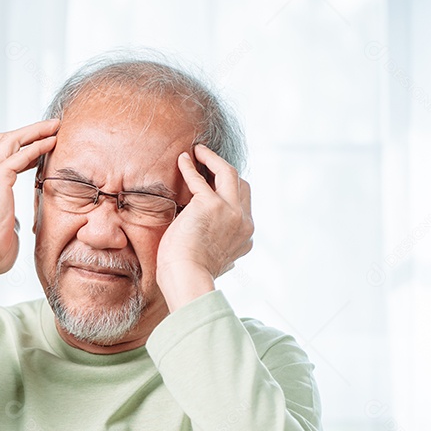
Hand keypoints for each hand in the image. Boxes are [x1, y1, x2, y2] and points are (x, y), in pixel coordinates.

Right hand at [0, 119, 58, 288]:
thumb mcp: (4, 229)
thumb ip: (11, 223)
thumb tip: (17, 229)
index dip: (20, 147)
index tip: (40, 147)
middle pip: (4, 140)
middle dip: (28, 131)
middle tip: (51, 127)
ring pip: (12, 140)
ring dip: (35, 131)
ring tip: (55, 126)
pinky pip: (21, 154)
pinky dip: (38, 146)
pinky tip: (52, 142)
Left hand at [155, 143, 253, 308]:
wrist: (187, 279)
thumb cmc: (192, 276)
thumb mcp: (219, 264)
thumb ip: (226, 255)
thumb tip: (229, 262)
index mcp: (245, 238)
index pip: (244, 207)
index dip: (230, 193)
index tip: (214, 185)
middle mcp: (243, 222)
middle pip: (241, 185)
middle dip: (225, 171)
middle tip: (208, 161)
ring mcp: (230, 211)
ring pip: (228, 173)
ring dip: (213, 159)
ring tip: (199, 151)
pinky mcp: (211, 205)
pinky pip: (199, 179)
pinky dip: (191, 167)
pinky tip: (184, 159)